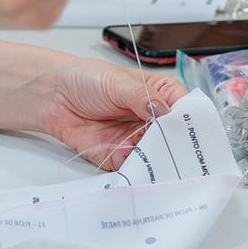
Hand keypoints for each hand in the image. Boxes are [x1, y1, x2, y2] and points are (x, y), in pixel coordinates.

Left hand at [32, 58, 188, 169]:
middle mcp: (150, 119)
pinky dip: (134, 170)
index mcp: (158, 95)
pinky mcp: (117, 155)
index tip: (194, 132)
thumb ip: (141, 97)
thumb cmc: (85, 78)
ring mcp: (135, 139)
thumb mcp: (116, 81)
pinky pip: (131, 168)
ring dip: (157, 162)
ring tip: (157, 162)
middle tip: (177, 153)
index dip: (191, 121)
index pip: (183, 109)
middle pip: (173, 138)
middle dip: (176, 147)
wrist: (53, 95)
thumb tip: (164, 110)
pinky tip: (133, 166)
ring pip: (155, 157)